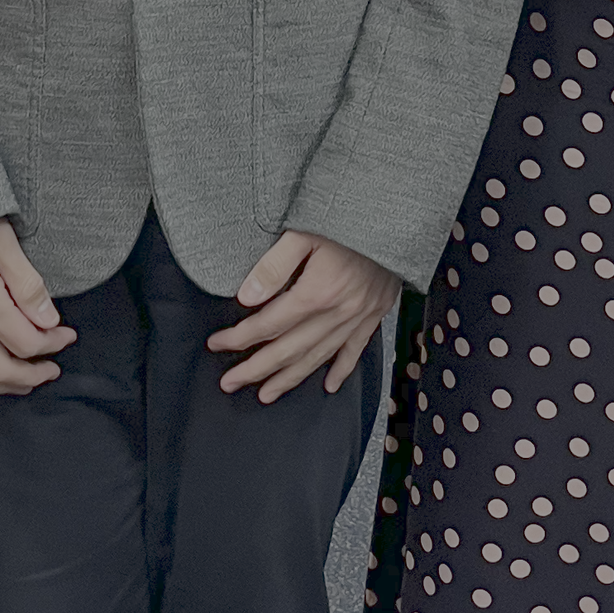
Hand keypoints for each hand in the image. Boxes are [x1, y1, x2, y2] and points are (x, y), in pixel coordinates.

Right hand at [0, 219, 73, 394]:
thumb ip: (28, 286)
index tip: (64, 336)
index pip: (26, 343)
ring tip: (21, 381)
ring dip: (1, 385)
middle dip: (31, 377)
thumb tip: (48, 320)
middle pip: (0, 370)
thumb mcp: (5, 244)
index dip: (52, 344)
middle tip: (49, 370)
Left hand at [209, 232, 399, 403]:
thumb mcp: (303, 232)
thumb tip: (247, 297)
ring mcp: (357, 318)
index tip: (218, 344)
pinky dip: (341, 371)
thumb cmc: (346, 220)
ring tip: (266, 394)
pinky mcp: (373, 315)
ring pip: (317, 357)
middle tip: (230, 383)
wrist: (395, 219)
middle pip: (288, 350)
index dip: (239, 337)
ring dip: (289, 379)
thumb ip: (273, 265)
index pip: (267, 324)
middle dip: (255, 369)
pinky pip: (355, 351)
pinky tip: (329, 386)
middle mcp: (336, 313)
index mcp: (316, 292)